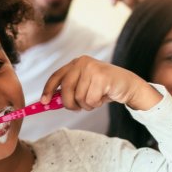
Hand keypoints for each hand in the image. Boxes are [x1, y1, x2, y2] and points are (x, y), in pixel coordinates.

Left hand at [40, 56, 161, 111]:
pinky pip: (90, 100)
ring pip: (78, 97)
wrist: (128, 85)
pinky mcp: (101, 77)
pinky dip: (95, 104)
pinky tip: (103, 97)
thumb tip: (48, 102)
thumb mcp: (83, 87)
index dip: (48, 90)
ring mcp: (92, 68)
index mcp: (75, 63)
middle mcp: (82, 62)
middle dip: (69, 103)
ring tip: (96, 99)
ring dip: (86, 104)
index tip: (43, 102)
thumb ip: (68, 91)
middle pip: (65, 89)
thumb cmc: (104, 88)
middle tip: (77, 108)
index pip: (56, 76)